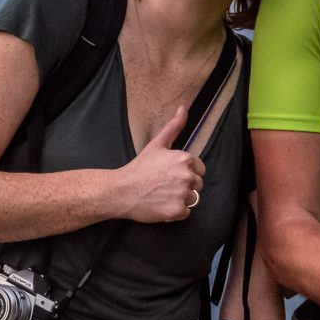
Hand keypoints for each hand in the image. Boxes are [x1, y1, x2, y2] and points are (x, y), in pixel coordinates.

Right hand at [114, 106, 205, 222]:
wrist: (120, 191)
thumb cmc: (139, 167)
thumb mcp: (157, 144)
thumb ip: (174, 126)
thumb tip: (184, 107)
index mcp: (185, 159)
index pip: (199, 169)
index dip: (186, 173)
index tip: (170, 175)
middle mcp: (187, 176)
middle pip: (198, 185)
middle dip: (184, 186)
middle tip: (164, 185)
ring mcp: (182, 194)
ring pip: (192, 199)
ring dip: (180, 199)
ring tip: (162, 195)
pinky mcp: (176, 211)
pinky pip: (186, 213)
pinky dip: (176, 212)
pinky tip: (162, 205)